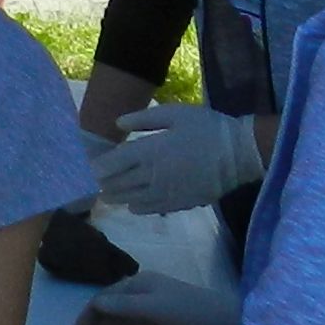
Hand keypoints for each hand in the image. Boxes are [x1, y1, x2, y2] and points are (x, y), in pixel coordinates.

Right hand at [69, 275, 241, 324]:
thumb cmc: (196, 314)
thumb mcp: (159, 309)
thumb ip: (126, 307)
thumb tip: (96, 305)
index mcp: (139, 285)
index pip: (104, 300)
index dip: (87, 319)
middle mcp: (142, 294)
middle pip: (109, 312)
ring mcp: (152, 309)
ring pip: (119, 324)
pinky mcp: (162, 324)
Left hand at [87, 103, 264, 216]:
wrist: (238, 154)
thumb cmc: (206, 128)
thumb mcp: (174, 113)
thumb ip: (143, 119)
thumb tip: (118, 124)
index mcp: (149, 151)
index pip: (114, 163)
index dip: (97, 167)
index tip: (86, 169)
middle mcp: (152, 176)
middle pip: (119, 185)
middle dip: (103, 185)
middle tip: (92, 184)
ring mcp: (165, 193)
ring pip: (132, 200)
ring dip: (117, 198)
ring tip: (107, 195)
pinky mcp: (179, 204)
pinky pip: (151, 210)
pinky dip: (138, 207)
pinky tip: (134, 204)